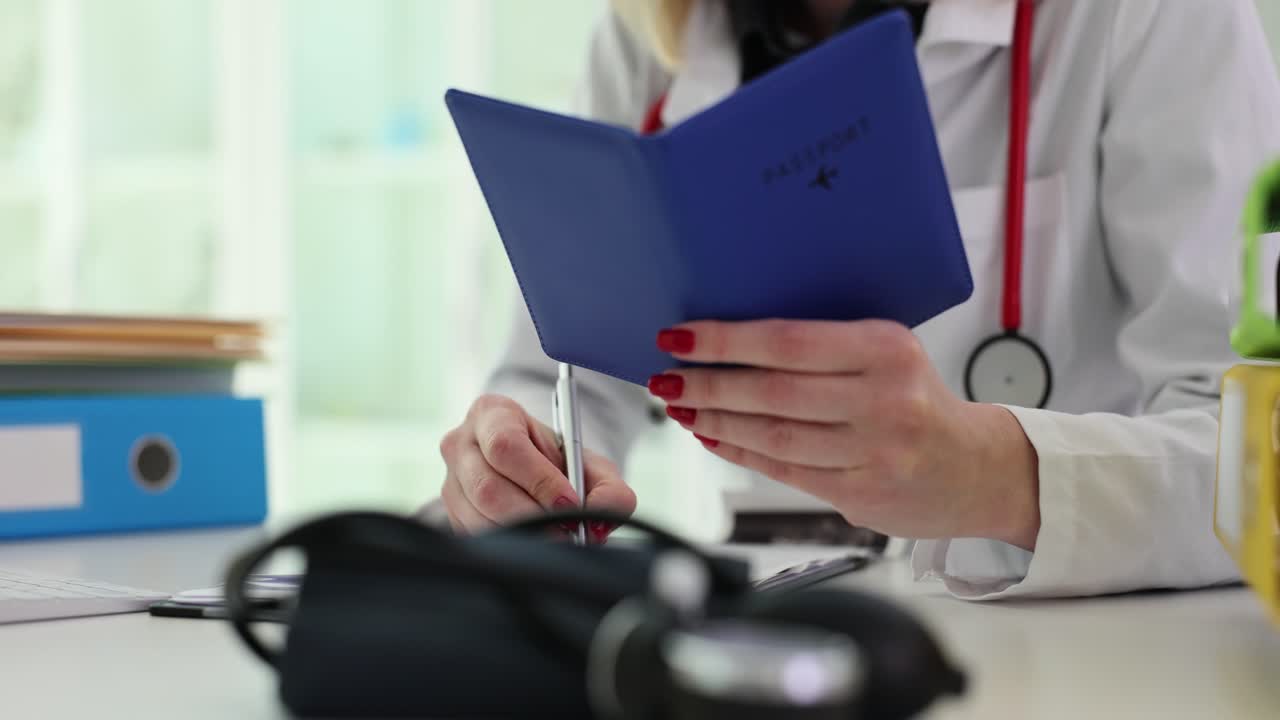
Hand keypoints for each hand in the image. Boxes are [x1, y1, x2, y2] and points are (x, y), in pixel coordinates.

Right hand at [439, 395, 635, 541]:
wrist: (537, 474)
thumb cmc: (560, 464)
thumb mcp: (591, 466)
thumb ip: (609, 489)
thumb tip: (597, 523)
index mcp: (491, 413)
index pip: (506, 446)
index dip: (539, 480)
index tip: (571, 503)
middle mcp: (461, 443)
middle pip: (488, 487)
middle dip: (533, 514)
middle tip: (567, 531)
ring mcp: (450, 481)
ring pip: (480, 517)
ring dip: (523, 534)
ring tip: (556, 537)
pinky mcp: (449, 515)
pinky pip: (475, 537)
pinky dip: (509, 545)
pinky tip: (532, 540)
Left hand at [648, 320, 1040, 548]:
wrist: (975, 468)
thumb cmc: (918, 401)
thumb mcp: (887, 354)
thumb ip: (824, 346)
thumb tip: (732, 339)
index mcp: (888, 350)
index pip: (789, 341)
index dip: (726, 340)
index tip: (681, 336)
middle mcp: (885, 401)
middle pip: (773, 391)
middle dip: (709, 384)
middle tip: (666, 377)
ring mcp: (873, 453)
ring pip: (773, 436)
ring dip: (716, 421)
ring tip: (681, 407)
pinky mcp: (861, 494)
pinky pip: (783, 469)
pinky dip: (740, 451)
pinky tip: (711, 437)